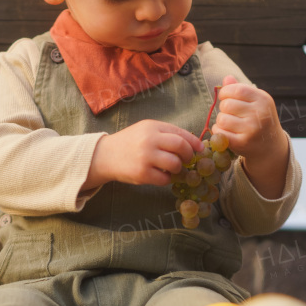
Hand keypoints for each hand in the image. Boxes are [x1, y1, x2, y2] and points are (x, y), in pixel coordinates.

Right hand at [84, 119, 202, 189]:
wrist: (105, 156)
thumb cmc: (129, 142)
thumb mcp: (145, 130)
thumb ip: (165, 133)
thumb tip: (191, 143)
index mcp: (152, 127)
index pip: (180, 133)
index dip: (194, 142)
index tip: (200, 148)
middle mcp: (149, 140)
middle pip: (180, 146)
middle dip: (188, 155)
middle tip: (187, 160)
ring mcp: (145, 157)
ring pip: (175, 164)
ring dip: (178, 168)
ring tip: (172, 168)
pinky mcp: (142, 174)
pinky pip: (165, 179)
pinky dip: (167, 179)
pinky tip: (161, 175)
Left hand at [211, 75, 286, 162]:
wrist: (271, 146)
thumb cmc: (260, 120)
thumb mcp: (256, 102)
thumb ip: (241, 89)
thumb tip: (227, 78)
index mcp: (263, 99)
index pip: (237, 89)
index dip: (226, 92)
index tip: (225, 97)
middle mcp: (259, 114)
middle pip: (227, 105)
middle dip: (224, 108)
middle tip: (231, 114)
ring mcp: (252, 129)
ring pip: (221, 119)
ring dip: (221, 121)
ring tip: (230, 124)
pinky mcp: (242, 143)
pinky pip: (220, 133)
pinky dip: (219, 132)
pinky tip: (227, 133)